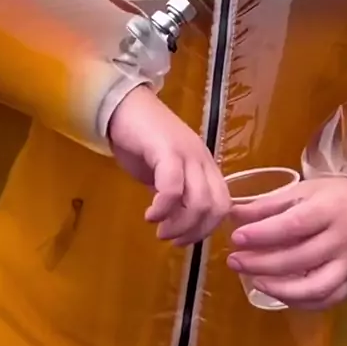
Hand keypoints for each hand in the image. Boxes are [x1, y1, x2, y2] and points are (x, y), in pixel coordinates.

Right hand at [107, 84, 230, 245]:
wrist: (123, 105)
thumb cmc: (142, 139)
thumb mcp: (166, 170)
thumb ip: (178, 191)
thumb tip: (180, 221)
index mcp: (205, 165)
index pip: (223, 204)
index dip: (207, 228)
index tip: (185, 240)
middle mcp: (202, 159)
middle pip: (215, 206)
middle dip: (194, 231)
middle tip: (171, 239)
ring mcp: (186, 153)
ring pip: (199, 200)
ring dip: (180, 224)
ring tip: (160, 230)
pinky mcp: (166, 150)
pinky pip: (172, 186)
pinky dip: (164, 208)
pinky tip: (151, 214)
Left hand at [227, 176, 346, 309]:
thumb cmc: (336, 196)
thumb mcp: (305, 191)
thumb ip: (270, 204)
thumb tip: (234, 214)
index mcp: (328, 210)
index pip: (293, 225)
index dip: (263, 234)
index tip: (236, 237)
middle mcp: (341, 239)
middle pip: (300, 258)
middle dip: (262, 263)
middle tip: (234, 261)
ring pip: (316, 286)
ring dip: (281, 289)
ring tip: (254, 282)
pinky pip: (328, 299)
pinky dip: (301, 302)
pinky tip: (279, 295)